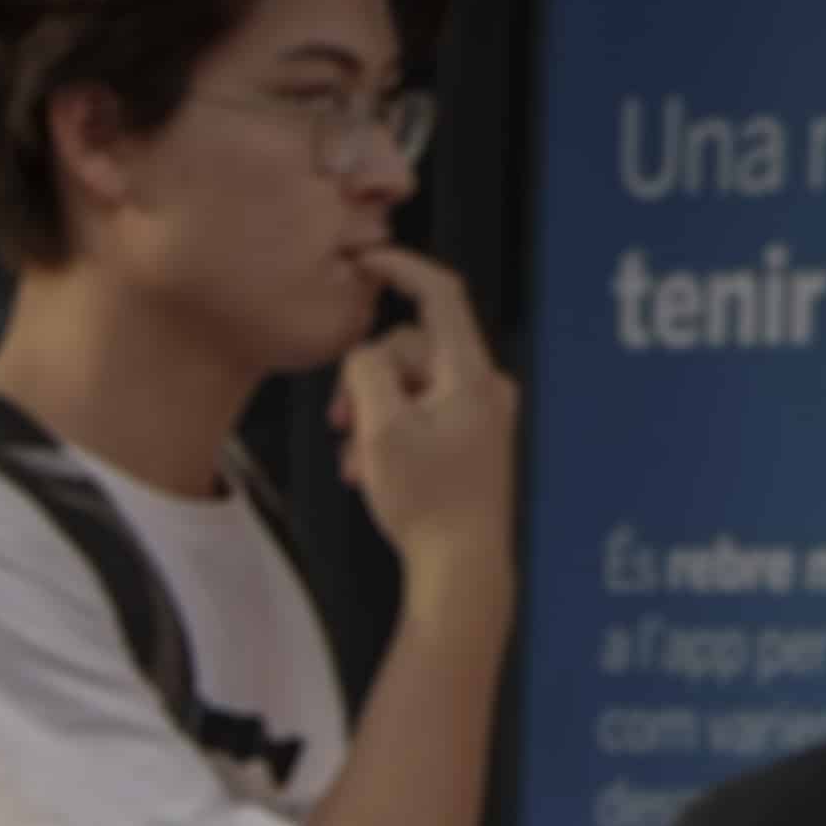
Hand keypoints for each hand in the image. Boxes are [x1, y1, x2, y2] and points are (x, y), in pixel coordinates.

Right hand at [334, 247, 517, 578]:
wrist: (462, 565)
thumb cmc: (426, 502)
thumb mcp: (381, 431)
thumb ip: (369, 375)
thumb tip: (365, 351)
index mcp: (471, 375)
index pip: (440, 296)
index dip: (402, 269)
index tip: (365, 261)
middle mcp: (486, 386)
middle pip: (412, 349)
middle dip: (368, 379)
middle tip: (339, 423)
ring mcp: (482, 413)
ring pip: (410, 386)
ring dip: (373, 415)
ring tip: (356, 462)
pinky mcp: (473, 438)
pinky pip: (422, 413)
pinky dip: (391, 433)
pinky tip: (372, 471)